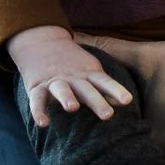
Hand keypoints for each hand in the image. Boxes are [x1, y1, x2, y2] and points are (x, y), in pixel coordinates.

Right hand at [8, 25, 135, 127]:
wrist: (42, 40)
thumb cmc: (72, 63)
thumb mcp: (90, 69)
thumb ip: (105, 86)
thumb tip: (125, 102)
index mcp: (88, 73)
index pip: (104, 82)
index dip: (116, 90)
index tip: (127, 100)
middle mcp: (73, 78)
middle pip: (86, 89)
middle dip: (97, 102)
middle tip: (108, 115)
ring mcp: (55, 81)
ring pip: (62, 90)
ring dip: (67, 98)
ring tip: (72, 108)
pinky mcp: (37, 87)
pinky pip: (37, 100)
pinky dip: (38, 111)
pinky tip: (43, 124)